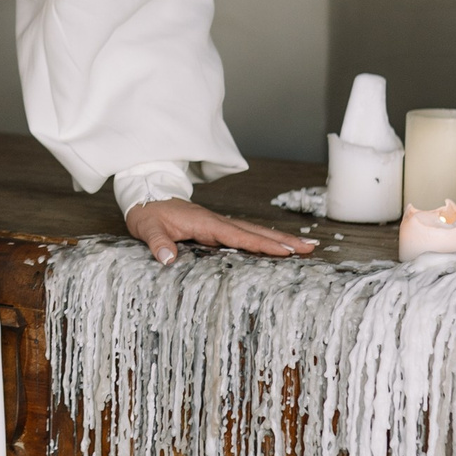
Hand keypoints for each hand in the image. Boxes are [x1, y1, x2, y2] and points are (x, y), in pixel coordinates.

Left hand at [124, 199, 317, 267]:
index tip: (284, 251)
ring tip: (304, 247)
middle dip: (282, 240)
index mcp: (204, 223)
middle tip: (309, 248)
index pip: (237, 235)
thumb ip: (158, 243)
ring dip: (278, 239)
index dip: (261, 244)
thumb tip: (168, 259)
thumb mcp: (147, 228)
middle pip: (255, 231)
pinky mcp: (216, 228)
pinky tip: (276, 247)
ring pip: (253, 231)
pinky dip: (263, 240)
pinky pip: (245, 234)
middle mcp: (216, 222)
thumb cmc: (147, 213)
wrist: (145, 196)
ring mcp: (218, 224)